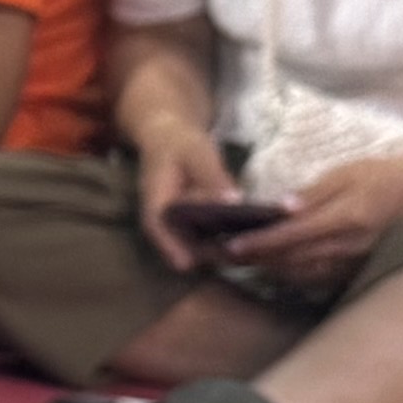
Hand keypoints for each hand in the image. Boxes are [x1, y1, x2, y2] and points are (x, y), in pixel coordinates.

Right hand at [130, 122, 245, 271]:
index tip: (185, 265)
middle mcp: (163, 218)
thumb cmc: (180, 144)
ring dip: (216, 248)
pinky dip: (224, 237)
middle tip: (230, 260)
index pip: (157, 227)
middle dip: (202, 253)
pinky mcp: (192, 223)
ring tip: (244, 253)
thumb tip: (235, 200)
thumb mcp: (197, 153)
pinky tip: (247, 238)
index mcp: (155, 200)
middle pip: (178, 242)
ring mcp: (177, 223)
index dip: (169, 247)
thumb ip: (213, 177)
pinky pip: (206, 235)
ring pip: (194, 242)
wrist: (170, 138)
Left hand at [226, 148, 402, 281]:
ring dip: (272, 269)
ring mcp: (356, 260)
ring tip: (242, 261)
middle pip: (295, 259)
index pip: (295, 235)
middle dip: (258, 259)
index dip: (262, 243)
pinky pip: (320, 277)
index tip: (232, 246)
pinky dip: (293, 274)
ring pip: (305, 273)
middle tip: (224, 257)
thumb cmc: (380, 174)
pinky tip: (275, 266)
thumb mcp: (346, 173)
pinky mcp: (358, 267)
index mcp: (347, 217)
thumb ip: (313, 193)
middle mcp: (350, 245)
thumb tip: (282, 208)